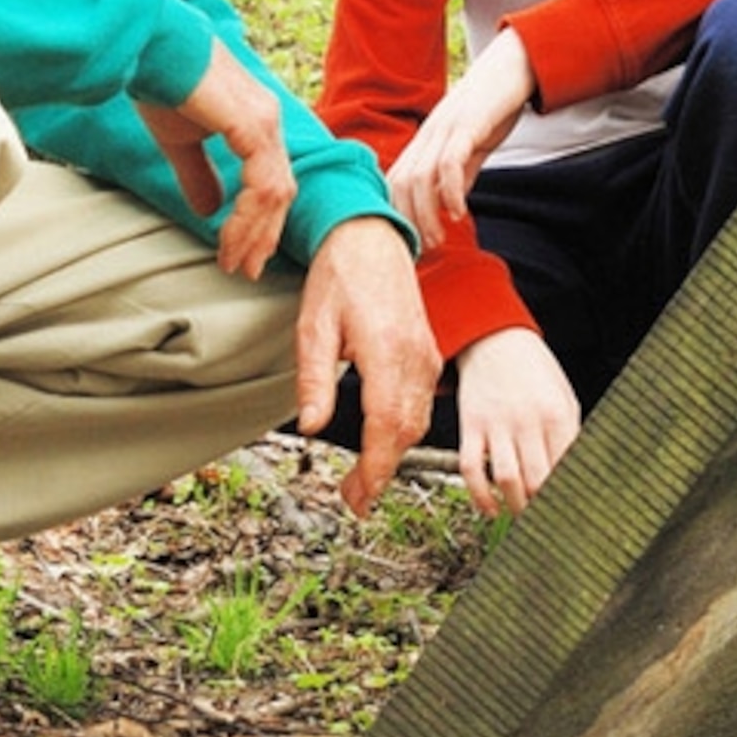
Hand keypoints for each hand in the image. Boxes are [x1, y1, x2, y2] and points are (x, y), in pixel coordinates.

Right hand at [135, 41, 294, 277]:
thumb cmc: (161, 83)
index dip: (259, 220)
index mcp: (257, 120)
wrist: (150, 46)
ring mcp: (264, 122)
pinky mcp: (252, 126)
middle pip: (281, 192)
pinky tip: (228, 237)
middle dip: (264, 235)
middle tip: (246, 269)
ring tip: (234, 262)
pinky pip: (261, 184)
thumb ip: (199, 175)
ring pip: (275, 193)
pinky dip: (247, 217)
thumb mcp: (181, 141)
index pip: (271, 180)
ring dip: (254, 233)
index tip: (240, 253)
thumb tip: (209, 210)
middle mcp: (269, 120)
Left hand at [294, 218, 438, 514]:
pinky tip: (383, 442)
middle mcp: (413, 356)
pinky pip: (421, 403)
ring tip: (363, 480)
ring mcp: (424, 354)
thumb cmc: (339, 276)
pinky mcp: (426, 353)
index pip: (387, 423)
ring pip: (417, 420)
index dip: (375, 467)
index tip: (359, 495)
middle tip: (354, 498)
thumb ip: (314, 380)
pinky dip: (404, 430)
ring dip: (393, 455)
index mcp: (385, 349)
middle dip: (382, 471)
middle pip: (406, 430)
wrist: (369, 237)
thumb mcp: (313, 327)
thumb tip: (310, 426)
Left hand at [386, 29, 534, 247]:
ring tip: (439, 238)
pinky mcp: (467, 124)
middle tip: (425, 249)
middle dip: (409, 221)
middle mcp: (428, 134)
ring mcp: (445, 128)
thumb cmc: (494, 106)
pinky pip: (450, 162)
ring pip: (420, 176)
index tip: (412, 242)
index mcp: (425, 140)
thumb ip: (462, 173)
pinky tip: (459, 212)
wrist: (515, 65)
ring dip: (426, 213)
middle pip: (401, 182)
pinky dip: (451, 191)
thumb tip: (452, 204)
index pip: (396, 181)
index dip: (398, 213)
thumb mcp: (474, 145)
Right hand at [451, 326, 581, 514]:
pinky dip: (479, 494)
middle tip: (545, 521)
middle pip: (537, 480)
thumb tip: (574, 476)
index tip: (569, 513)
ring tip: (521, 517)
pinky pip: (470, 467)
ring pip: (505, 478)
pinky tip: (488, 507)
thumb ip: (569, 435)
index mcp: (556, 415)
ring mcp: (496, 424)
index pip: (565, 469)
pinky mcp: (470, 425)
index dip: (567, 496)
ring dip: (514, 506)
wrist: (495, 339)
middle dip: (542, 508)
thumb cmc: (534, 370)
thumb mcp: (564, 397)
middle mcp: (526, 421)